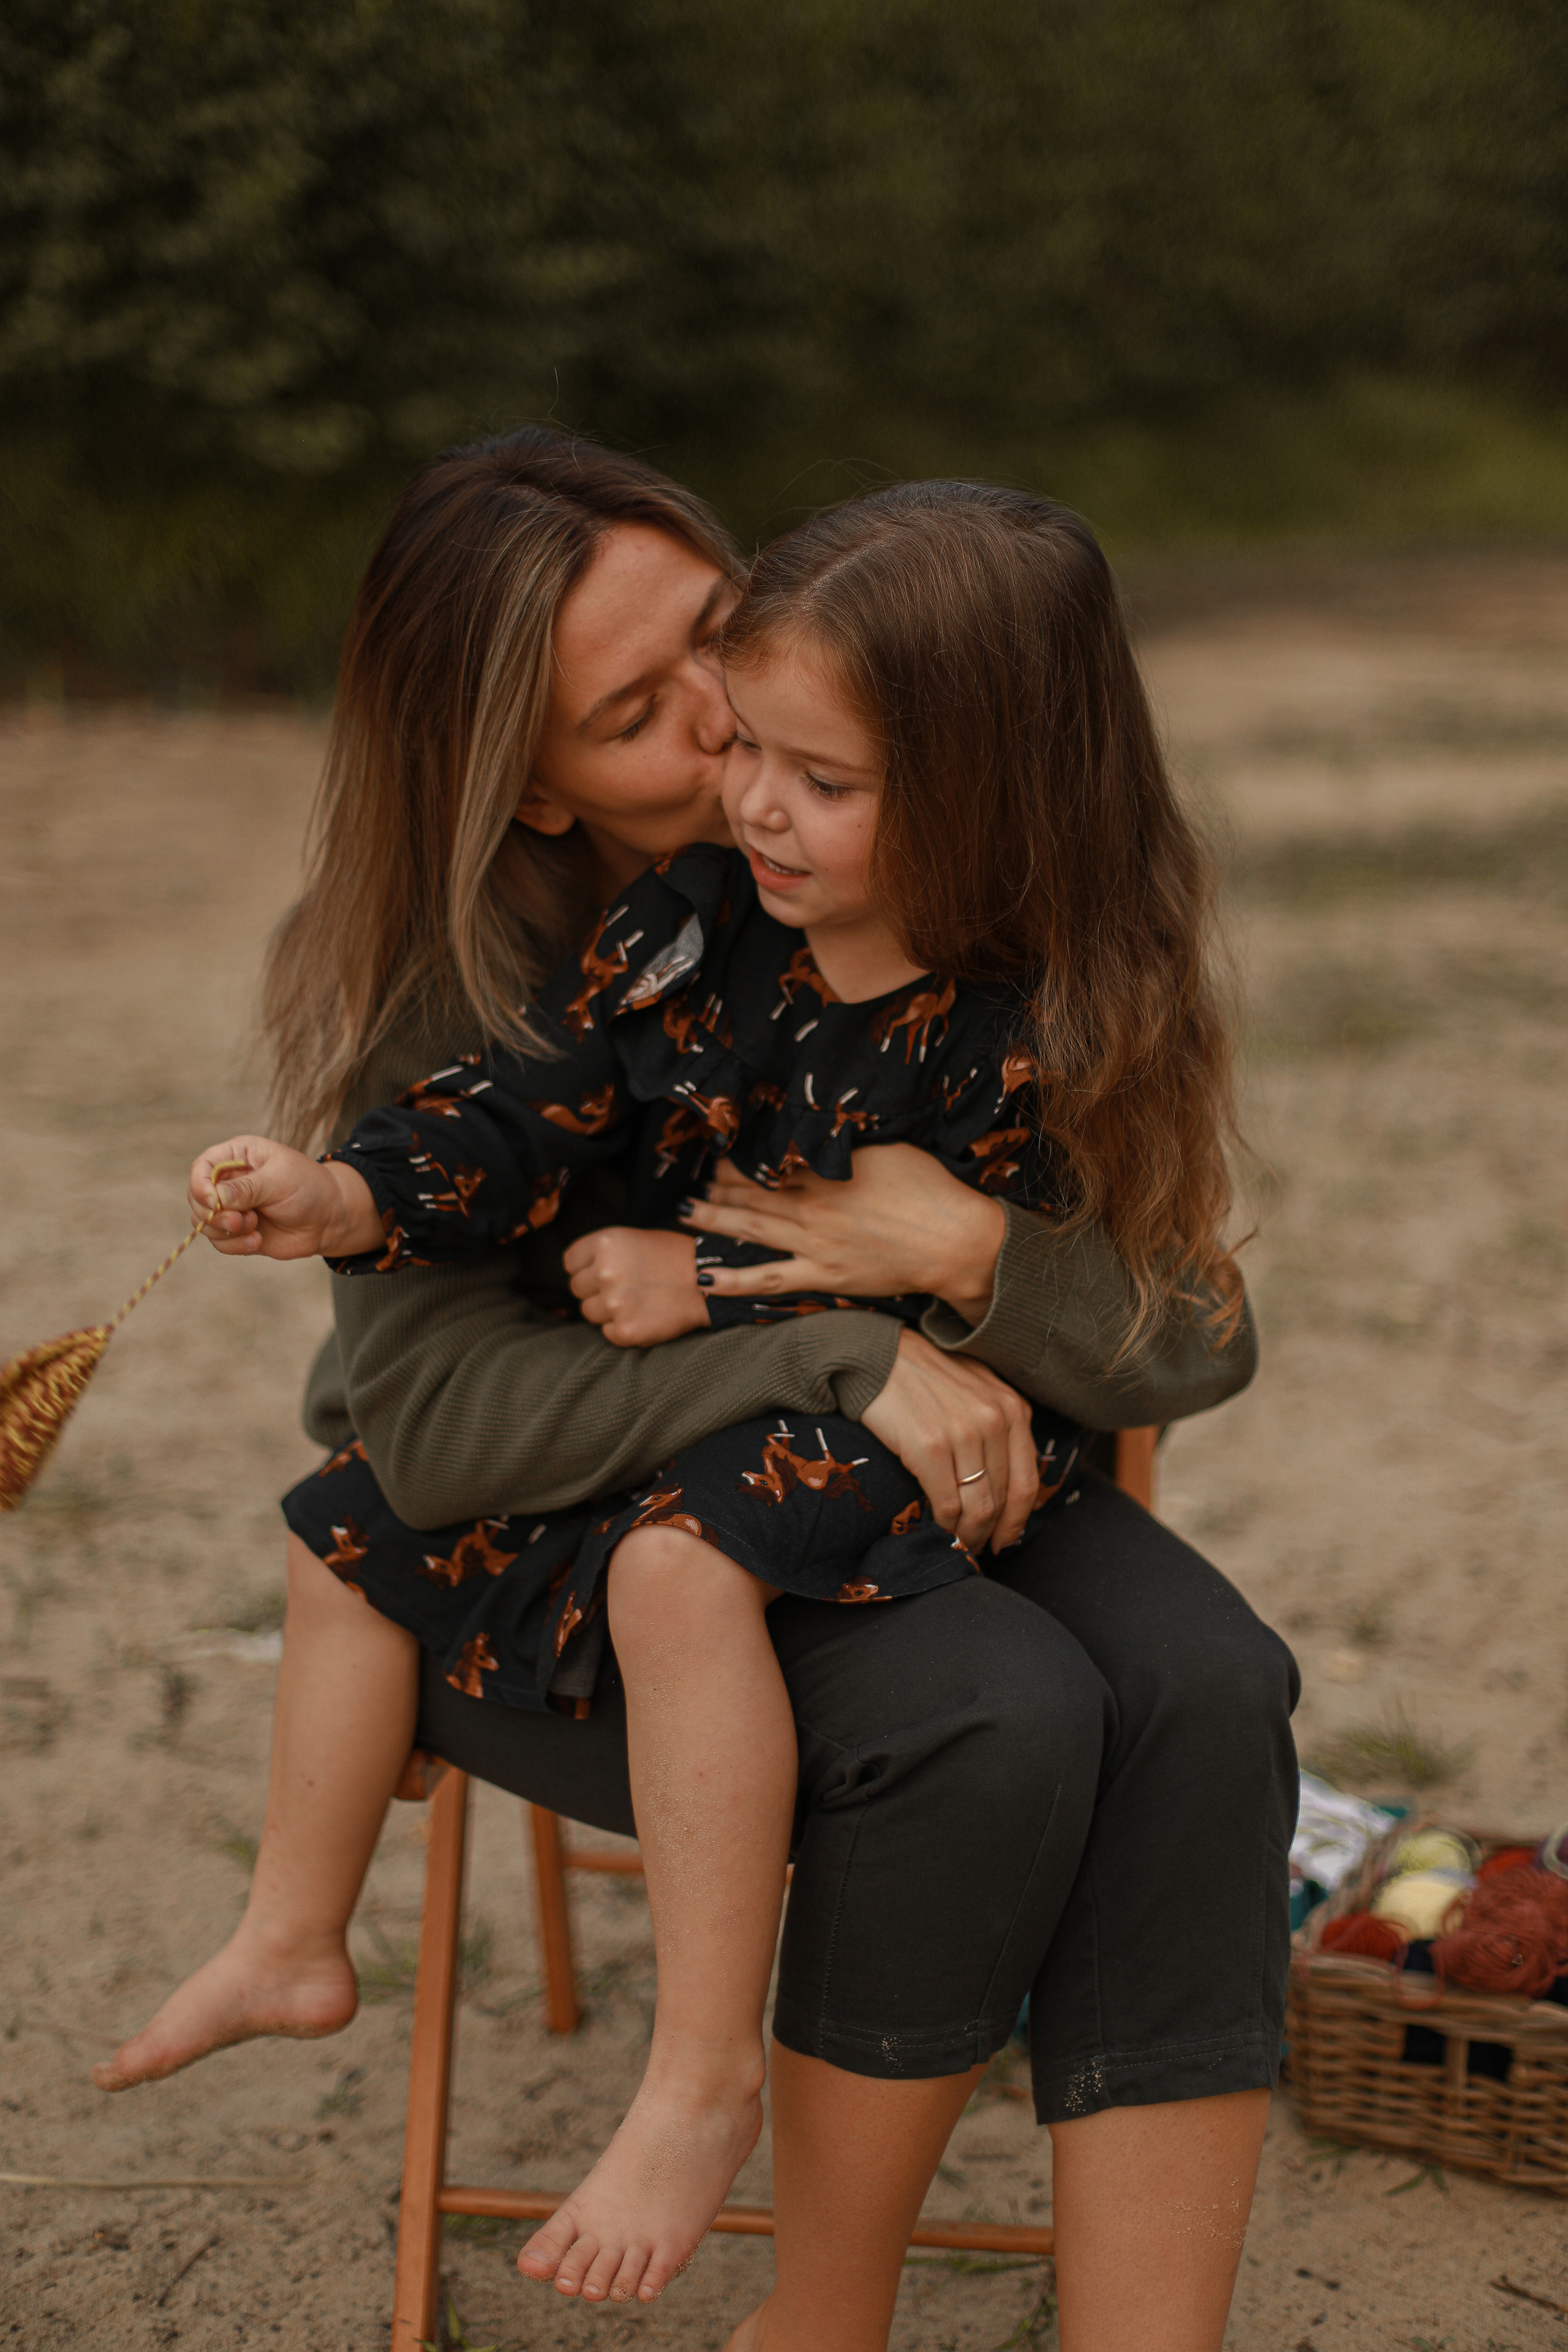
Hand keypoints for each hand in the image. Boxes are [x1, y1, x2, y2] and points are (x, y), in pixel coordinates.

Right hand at [187, 1136, 381, 1260]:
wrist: (330, 1219)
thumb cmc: (309, 1188)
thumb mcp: (279, 1179)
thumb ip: (247, 1187)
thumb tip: (216, 1197)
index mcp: (237, 1157)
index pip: (201, 1168)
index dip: (200, 1186)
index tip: (214, 1202)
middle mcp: (229, 1181)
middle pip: (197, 1198)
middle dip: (213, 1214)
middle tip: (241, 1221)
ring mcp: (232, 1208)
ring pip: (204, 1223)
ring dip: (225, 1231)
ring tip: (254, 1228)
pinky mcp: (238, 1231)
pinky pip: (220, 1242)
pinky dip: (235, 1245)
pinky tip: (257, 1240)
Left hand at [562, 1226, 710, 1346]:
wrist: (710, 1284)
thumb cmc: (675, 1257)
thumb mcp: (636, 1238)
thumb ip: (604, 1252)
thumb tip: (577, 1272)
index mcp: (606, 1242)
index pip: (570, 1262)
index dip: (586, 1268)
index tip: (602, 1271)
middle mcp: (605, 1271)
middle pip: (577, 1288)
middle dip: (595, 1289)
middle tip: (625, 1287)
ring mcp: (614, 1304)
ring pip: (589, 1312)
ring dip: (606, 1310)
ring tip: (636, 1301)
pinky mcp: (625, 1331)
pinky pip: (607, 1333)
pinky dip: (621, 1328)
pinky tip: (643, 1315)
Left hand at [681, 1144, 1006, 1323]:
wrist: (954, 1241)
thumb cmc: (930, 1190)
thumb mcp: (888, 1149)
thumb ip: (847, 1146)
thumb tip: (819, 1134)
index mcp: (828, 1174)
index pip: (771, 1163)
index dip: (742, 1159)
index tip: (723, 1153)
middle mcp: (813, 1208)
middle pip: (755, 1193)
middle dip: (722, 1186)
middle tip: (699, 1179)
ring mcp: (815, 1245)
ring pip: (753, 1229)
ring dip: (717, 1219)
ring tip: (689, 1211)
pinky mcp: (824, 1277)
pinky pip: (771, 1280)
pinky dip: (736, 1281)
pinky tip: (705, 1278)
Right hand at [860, 1328, 1039, 1554]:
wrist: (876, 1355)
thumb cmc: (924, 1378)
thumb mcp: (977, 1392)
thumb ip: (998, 1428)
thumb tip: (1004, 1486)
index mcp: (1013, 1409)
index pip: (1028, 1482)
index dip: (1017, 1521)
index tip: (1003, 1539)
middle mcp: (995, 1419)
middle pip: (1003, 1500)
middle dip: (990, 1533)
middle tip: (975, 1548)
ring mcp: (963, 1433)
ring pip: (977, 1507)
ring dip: (967, 1535)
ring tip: (955, 1543)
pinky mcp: (929, 1446)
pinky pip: (946, 1503)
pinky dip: (943, 1524)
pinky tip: (935, 1527)